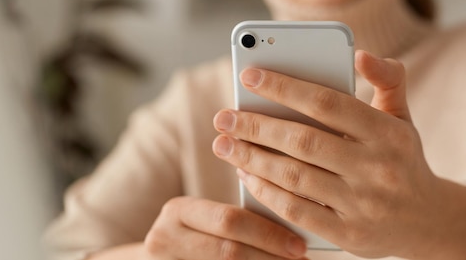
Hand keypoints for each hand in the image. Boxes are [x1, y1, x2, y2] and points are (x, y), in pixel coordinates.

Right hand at [142, 196, 308, 259]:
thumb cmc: (192, 234)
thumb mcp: (203, 219)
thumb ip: (234, 219)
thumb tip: (289, 225)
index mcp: (178, 210)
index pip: (229, 220)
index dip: (268, 234)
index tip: (300, 245)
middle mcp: (165, 237)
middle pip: (228, 251)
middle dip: (270, 257)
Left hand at [213, 50, 465, 259]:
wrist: (430, 222)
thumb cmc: (403, 159)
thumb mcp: (402, 117)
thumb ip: (387, 80)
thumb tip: (361, 54)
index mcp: (387, 133)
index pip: (328, 103)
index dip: (285, 87)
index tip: (248, 76)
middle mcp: (377, 168)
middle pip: (303, 141)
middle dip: (256, 126)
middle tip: (223, 117)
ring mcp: (363, 205)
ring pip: (295, 176)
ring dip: (252, 159)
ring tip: (224, 144)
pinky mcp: (349, 235)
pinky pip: (297, 211)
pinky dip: (267, 193)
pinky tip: (246, 176)